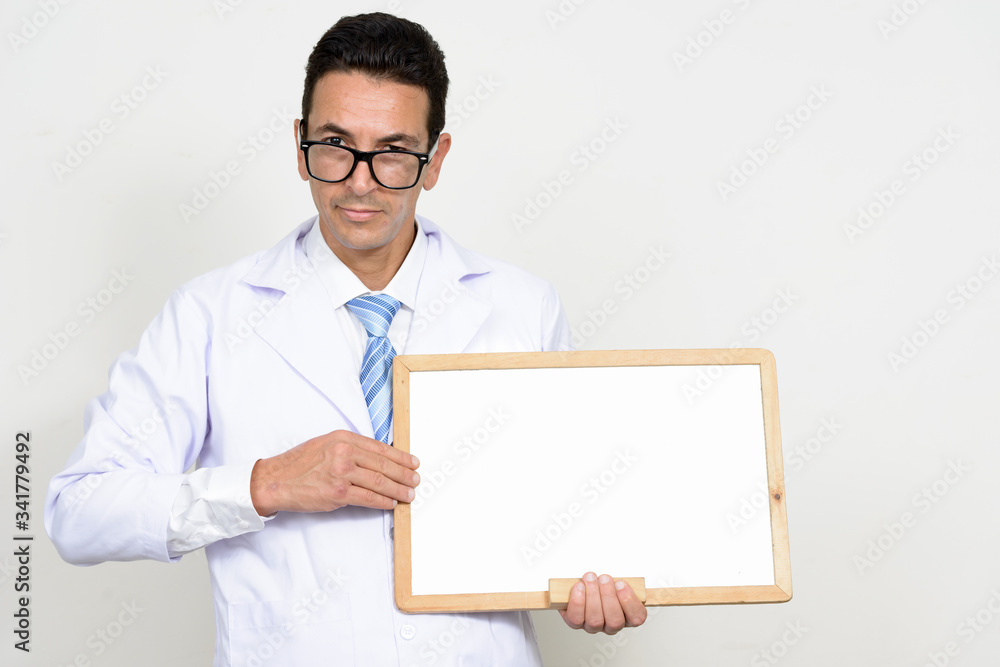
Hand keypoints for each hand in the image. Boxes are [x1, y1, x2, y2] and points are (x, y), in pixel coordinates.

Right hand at [249, 429, 419, 515]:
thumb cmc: (299, 464)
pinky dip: (383, 501)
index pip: (380, 448)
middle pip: (383, 464)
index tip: (413, 463)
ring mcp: (341, 472)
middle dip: (404, 474)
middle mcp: (344, 452)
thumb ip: (349, 448)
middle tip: (416, 480)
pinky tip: (391, 503)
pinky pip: (368, 497)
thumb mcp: (325, 444)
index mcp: (343, 438)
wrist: (275, 480)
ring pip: (379, 481)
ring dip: (398, 489)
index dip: (400, 457)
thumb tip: (376, 459)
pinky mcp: (338, 493)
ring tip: (409, 494)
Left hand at [559, 572, 646, 633]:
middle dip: (608, 596)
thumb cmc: (602, 582)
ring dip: (592, 596)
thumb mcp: (615, 578)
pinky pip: (576, 618)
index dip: (629, 601)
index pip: (637, 617)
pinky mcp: (576, 623)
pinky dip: (577, 601)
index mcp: (627, 615)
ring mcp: (594, 626)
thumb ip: (619, 581)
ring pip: (595, 620)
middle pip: (615, 621)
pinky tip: (579, 587)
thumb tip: (616, 577)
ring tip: (590, 578)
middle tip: (604, 578)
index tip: (621, 583)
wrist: (582, 583)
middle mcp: (611, 625)